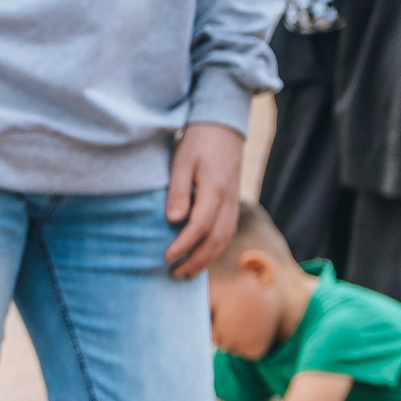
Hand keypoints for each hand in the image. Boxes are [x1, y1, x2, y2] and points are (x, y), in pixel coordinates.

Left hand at [164, 122, 244, 277]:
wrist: (223, 126)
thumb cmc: (198, 142)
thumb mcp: (181, 162)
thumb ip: (177, 192)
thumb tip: (173, 221)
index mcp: (214, 189)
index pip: (200, 225)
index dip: (184, 245)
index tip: (166, 257)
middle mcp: (229, 199)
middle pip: (216, 239)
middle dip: (195, 260)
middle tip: (174, 274)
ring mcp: (234, 202)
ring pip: (225, 238)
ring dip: (206, 259)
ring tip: (186, 273)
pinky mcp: (233, 203)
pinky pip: (227, 232)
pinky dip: (214, 249)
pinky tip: (200, 258)